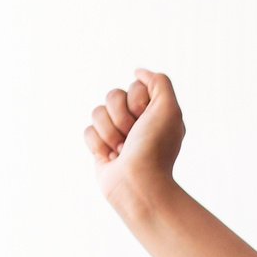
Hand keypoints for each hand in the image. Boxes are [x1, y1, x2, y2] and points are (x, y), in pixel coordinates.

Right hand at [85, 67, 184, 209]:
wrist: (138, 184)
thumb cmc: (155, 149)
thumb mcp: (169, 109)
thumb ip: (159, 82)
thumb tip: (138, 72)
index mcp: (155, 112)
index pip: (134, 86)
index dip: (137, 101)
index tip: (146, 119)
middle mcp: (137, 121)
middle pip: (112, 96)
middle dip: (121, 117)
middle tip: (133, 136)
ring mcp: (118, 134)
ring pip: (97, 112)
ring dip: (109, 132)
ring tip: (123, 150)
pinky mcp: (101, 147)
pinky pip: (87, 130)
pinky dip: (98, 144)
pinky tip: (112, 158)